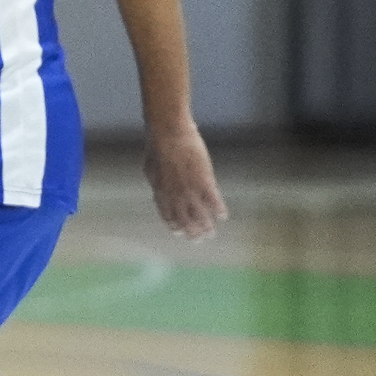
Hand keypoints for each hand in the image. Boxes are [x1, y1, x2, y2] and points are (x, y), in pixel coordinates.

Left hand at [145, 123, 225, 239]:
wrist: (169, 134)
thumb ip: (157, 184)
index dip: (174, 226)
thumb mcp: (151, 170)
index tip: (180, 233)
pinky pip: (213, 201)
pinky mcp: (204, 181)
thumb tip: (157, 192)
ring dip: (206, 227)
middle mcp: (175, 196)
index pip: (167, 215)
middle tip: (198, 240)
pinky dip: (218, 210)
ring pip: (199, 215)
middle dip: (191, 232)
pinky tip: (223, 216)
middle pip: (184, 220)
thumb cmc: (158, 148)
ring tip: (211, 234)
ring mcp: (190, 190)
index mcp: (160, 193)